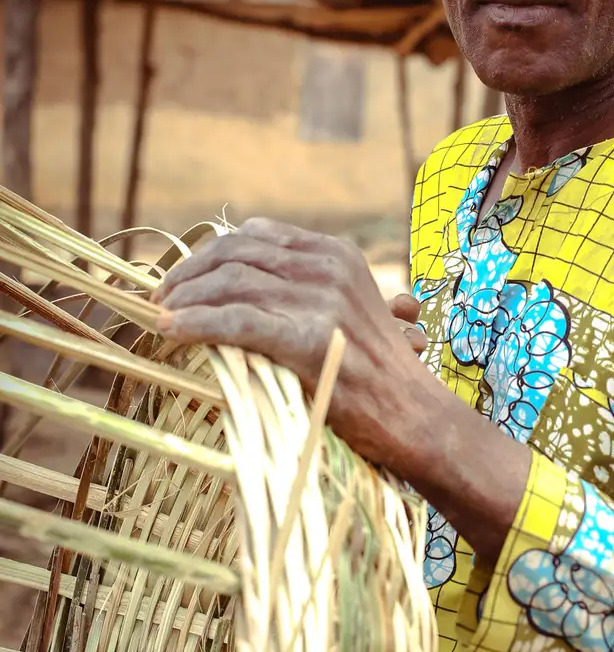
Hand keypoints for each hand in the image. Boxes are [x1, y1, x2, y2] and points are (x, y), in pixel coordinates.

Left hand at [152, 218, 434, 468]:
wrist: (415, 417)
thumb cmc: (376, 376)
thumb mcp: (345, 312)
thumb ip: (300, 291)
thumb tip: (232, 289)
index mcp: (336, 254)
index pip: (256, 235)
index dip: (208, 253)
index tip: (181, 278)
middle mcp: (329, 267)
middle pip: (237, 254)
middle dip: (188, 275)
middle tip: (159, 299)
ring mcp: (322, 300)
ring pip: (231, 284)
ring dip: (185, 300)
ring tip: (159, 317)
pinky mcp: (310, 338)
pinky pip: (237, 321)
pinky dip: (197, 323)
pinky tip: (170, 331)